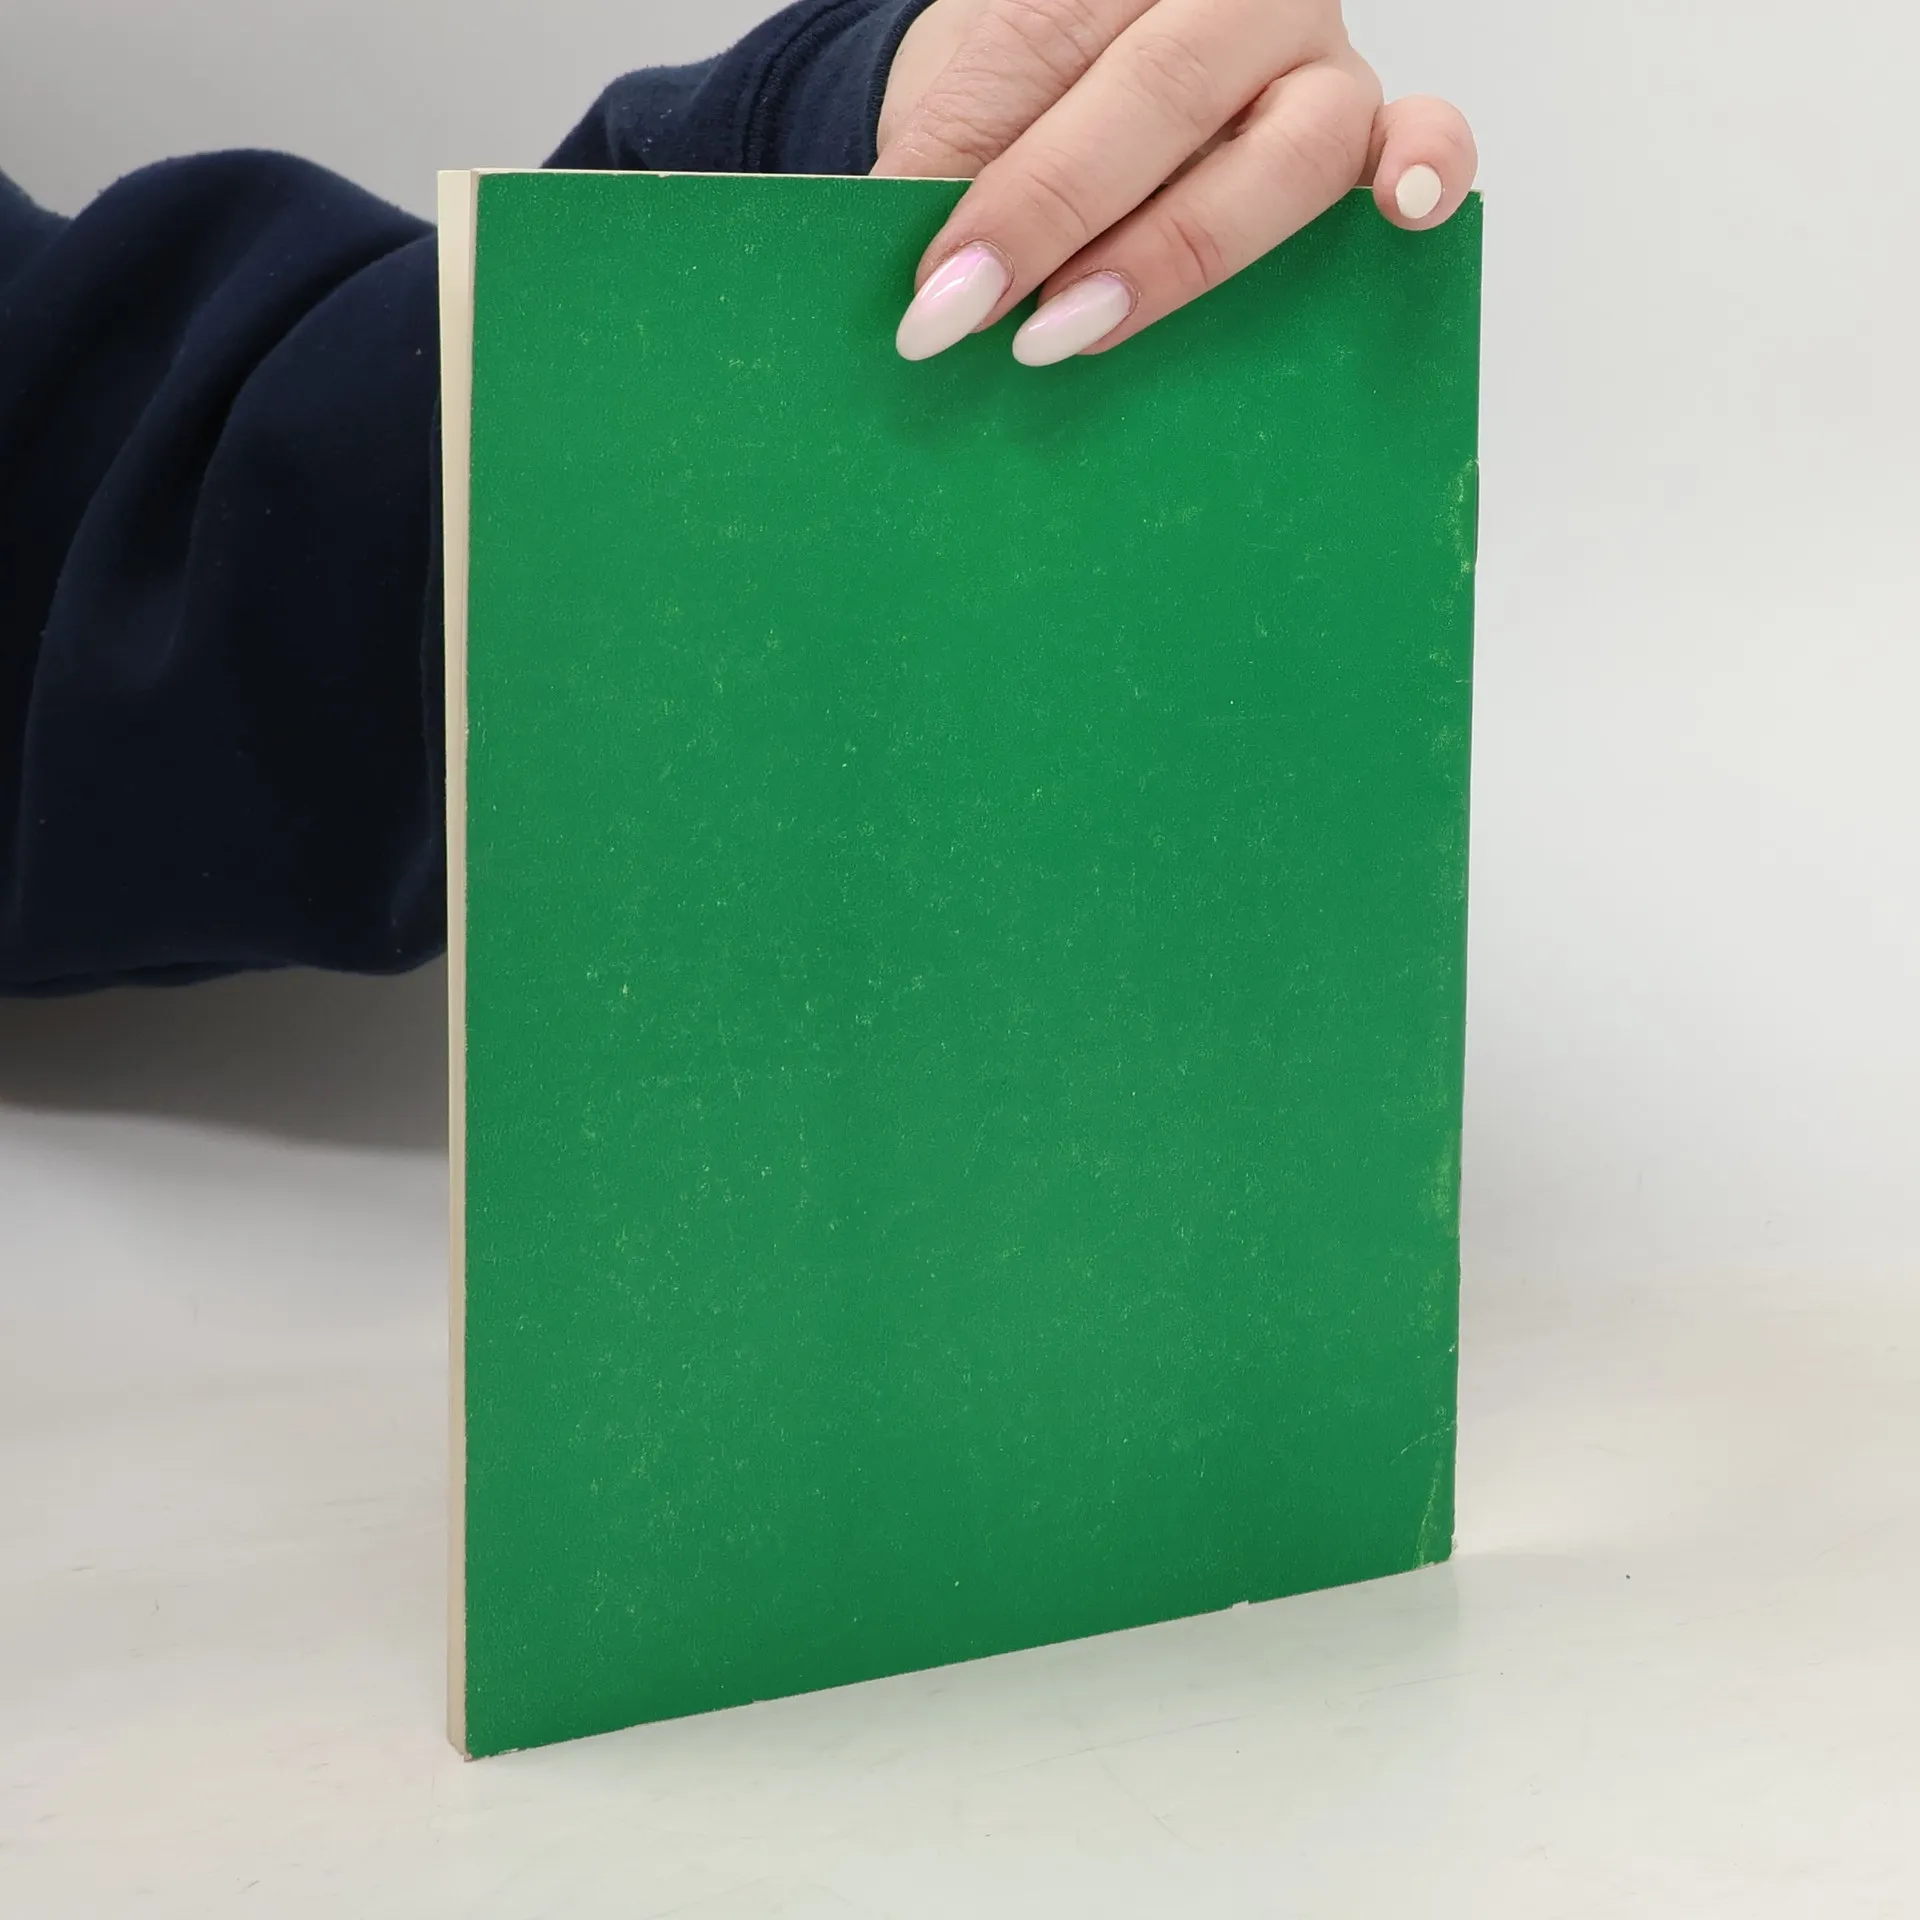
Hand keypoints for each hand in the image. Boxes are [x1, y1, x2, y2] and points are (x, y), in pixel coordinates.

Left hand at [875, 0, 1476, 364]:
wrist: (1096, 85)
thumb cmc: (1040, 105)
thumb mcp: (976, 113)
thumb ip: (952, 168)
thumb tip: (928, 291)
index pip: (1041, 45)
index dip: (983, 176)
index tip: (931, 292)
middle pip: (1161, 92)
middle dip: (1056, 215)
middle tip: (979, 316)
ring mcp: (1315, 55)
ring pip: (1287, 148)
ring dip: (1177, 251)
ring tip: (1076, 329)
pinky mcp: (1369, 128)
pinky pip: (1423, 137)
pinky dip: (1424, 171)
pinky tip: (1403, 212)